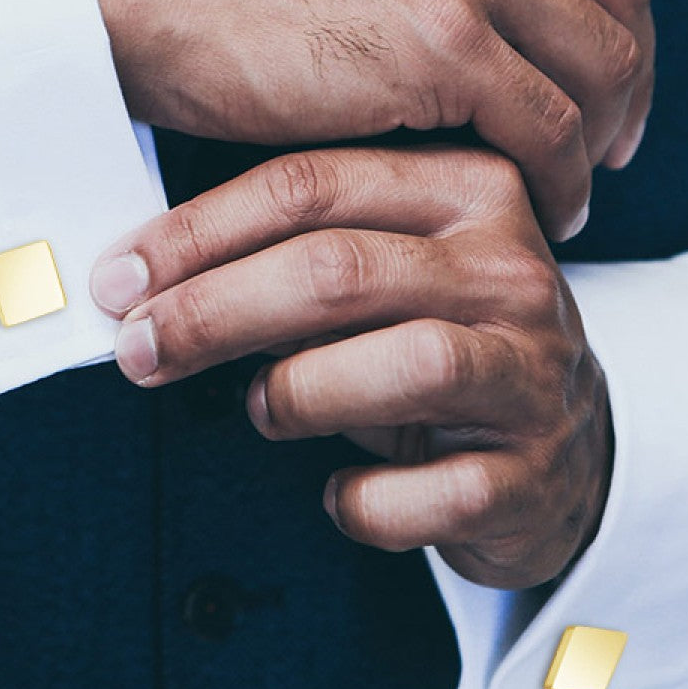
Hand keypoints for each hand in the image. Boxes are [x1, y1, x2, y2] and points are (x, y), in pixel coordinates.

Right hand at [76, 0, 652, 239]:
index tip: (602, 61)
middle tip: (609, 139)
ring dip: (598, 137)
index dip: (612, 1)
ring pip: (599, 62)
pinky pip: (549, 125)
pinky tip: (539, 204)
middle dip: (625, 76)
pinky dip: (560, 176)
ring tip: (572, 183)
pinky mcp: (443, 37)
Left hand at [90, 146, 613, 588]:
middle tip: (141, 350)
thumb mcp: (386, 274)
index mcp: (469, 192)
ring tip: (266, 409)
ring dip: (299, 392)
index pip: (315, 185)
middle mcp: (513, 271)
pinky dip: (363, 503)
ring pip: (404, 365)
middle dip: (216, 311)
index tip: (122, 280)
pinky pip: (432, 494)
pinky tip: (340, 494)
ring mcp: (535, 371)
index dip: (200, 234)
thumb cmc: (441, 343)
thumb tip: (151, 278)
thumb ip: (297, 256)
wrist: (565, 446)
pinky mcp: (537, 472)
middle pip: (342, 270)